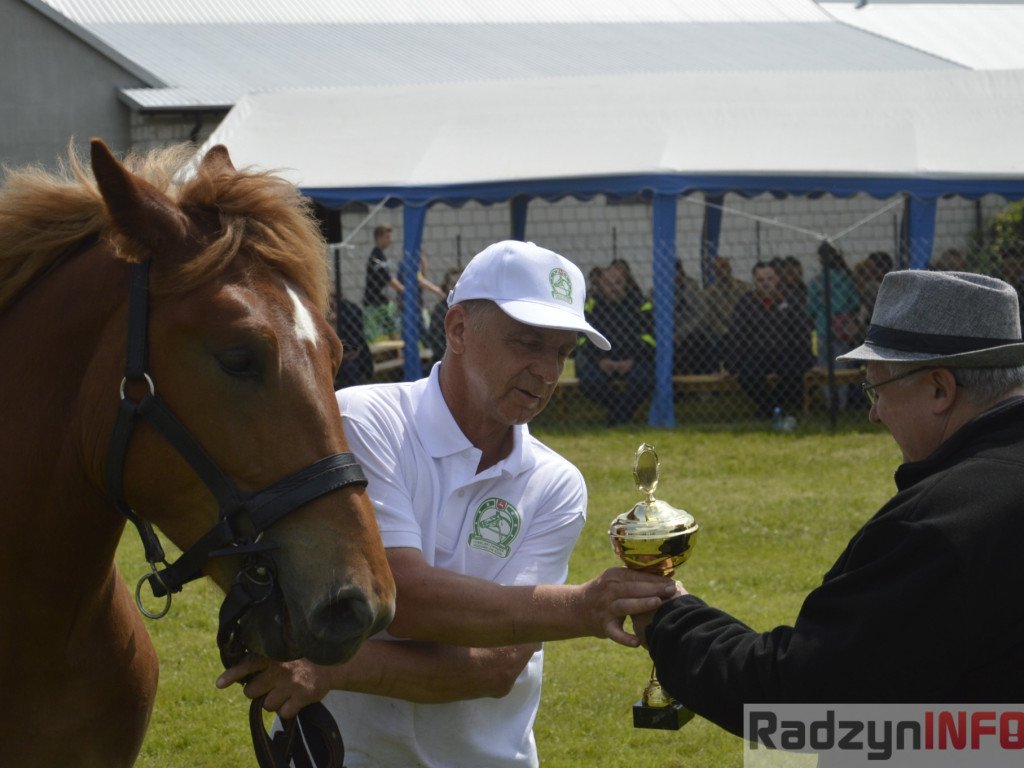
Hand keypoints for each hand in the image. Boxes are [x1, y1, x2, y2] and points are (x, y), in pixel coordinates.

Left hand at [216, 655, 331, 719]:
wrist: (332, 664)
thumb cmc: (300, 658)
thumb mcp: (282, 651)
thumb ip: (263, 658)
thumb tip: (238, 674)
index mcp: (272, 655)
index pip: (247, 664)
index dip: (232, 674)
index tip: (220, 684)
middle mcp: (280, 668)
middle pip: (251, 692)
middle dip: (257, 691)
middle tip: (270, 684)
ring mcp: (291, 683)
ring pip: (266, 705)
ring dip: (273, 701)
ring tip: (286, 690)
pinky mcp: (303, 696)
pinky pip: (283, 713)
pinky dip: (287, 710)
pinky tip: (295, 698)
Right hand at [578, 567, 678, 646]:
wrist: (578, 608)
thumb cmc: (607, 592)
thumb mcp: (616, 579)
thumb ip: (637, 578)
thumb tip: (669, 575)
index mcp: (613, 576)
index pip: (635, 575)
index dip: (654, 578)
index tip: (671, 580)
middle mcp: (608, 590)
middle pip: (632, 588)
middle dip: (653, 588)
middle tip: (671, 589)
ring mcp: (605, 608)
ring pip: (624, 605)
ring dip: (641, 604)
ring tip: (658, 603)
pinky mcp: (603, 626)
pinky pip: (615, 633)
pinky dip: (625, 638)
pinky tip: (637, 642)